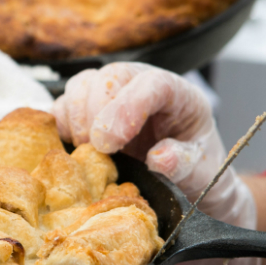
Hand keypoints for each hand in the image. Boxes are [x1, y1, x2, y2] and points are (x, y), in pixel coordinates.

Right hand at [52, 63, 258, 264]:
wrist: (188, 187)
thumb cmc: (199, 178)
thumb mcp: (205, 177)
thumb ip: (186, 166)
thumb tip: (160, 158)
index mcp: (179, 95)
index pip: (150, 83)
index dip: (126, 107)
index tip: (110, 141)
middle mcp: (142, 86)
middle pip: (109, 77)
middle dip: (96, 114)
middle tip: (97, 151)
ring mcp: (113, 97)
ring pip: (81, 85)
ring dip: (76, 118)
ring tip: (86, 152)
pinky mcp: (88, 114)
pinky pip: (63, 106)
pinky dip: (60, 126)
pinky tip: (70, 150)